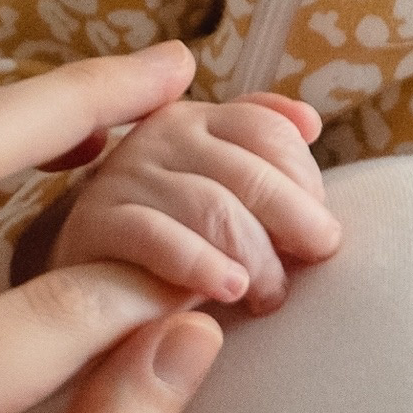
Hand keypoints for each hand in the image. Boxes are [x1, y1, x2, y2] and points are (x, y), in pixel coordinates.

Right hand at [46, 93, 342, 312]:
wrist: (94, 285)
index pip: (267, 130)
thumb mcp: (222, 188)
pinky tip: (228, 289)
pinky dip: (201, 264)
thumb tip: (309, 122)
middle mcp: (156, 134)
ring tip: (269, 294)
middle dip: (295, 219)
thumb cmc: (177, 240)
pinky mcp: (93, 224)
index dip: (304, 181)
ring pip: (212, 207)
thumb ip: (263, 151)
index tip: (320, 230)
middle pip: (249, 171)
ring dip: (255, 255)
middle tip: (313, 262)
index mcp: (195, 118)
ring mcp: (122, 176)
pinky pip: (158, 238)